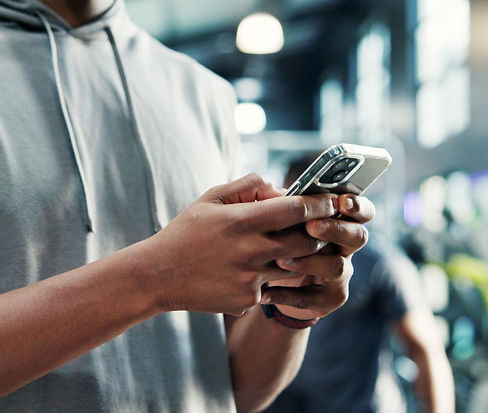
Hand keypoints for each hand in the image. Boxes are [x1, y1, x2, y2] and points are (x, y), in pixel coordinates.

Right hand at [138, 173, 343, 315]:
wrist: (158, 276)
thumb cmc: (185, 233)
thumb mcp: (210, 199)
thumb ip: (247, 187)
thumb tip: (280, 187)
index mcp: (242, 221)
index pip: (297, 210)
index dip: (319, 204)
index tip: (329, 200)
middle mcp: (251, 251)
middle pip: (307, 242)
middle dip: (318, 233)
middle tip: (318, 227)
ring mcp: (251, 279)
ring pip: (295, 268)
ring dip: (299, 258)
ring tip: (287, 249)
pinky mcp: (248, 300)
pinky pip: (272, 287)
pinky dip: (269, 279)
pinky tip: (249, 274)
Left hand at [261, 193, 373, 319]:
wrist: (267, 280)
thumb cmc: (275, 239)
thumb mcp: (278, 219)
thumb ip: (285, 206)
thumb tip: (280, 196)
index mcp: (339, 222)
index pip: (362, 211)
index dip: (358, 206)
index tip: (342, 201)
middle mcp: (345, 247)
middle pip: (358, 237)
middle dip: (336, 230)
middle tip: (311, 226)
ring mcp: (340, 274)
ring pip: (336, 267)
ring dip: (308, 262)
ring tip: (280, 260)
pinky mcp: (329, 299)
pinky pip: (313, 298)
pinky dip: (287, 295)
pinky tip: (265, 293)